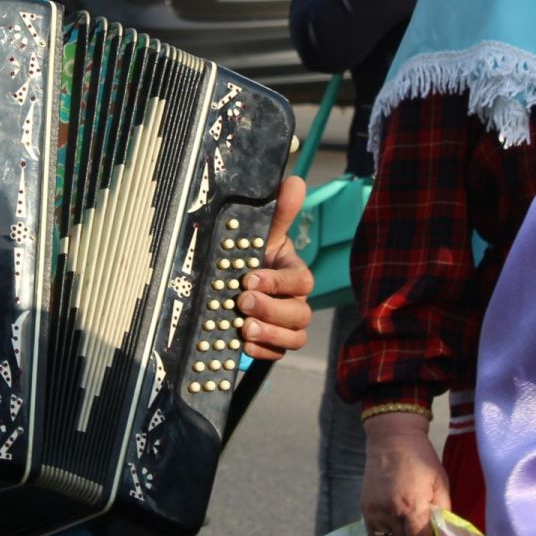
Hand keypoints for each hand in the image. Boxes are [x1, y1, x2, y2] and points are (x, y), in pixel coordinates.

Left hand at [238, 175, 313, 359]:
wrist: (234, 280)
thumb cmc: (254, 253)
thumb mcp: (262, 232)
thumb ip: (279, 211)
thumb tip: (293, 181)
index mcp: (294, 272)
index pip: (301, 280)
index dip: (278, 282)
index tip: (250, 278)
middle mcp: (295, 300)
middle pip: (299, 313)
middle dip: (271, 309)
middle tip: (241, 302)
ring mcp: (286, 324)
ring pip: (294, 337)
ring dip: (270, 334)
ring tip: (244, 327)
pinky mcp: (274, 343)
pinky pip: (278, 355)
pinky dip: (263, 352)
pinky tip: (243, 346)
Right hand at [362, 410, 451, 535]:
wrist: (392, 440)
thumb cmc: (421, 459)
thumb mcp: (440, 482)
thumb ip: (443, 510)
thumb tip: (442, 532)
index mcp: (413, 506)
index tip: (432, 532)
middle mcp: (391, 513)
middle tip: (421, 526)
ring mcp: (375, 512)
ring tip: (406, 525)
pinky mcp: (365, 508)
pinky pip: (375, 535)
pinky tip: (392, 526)